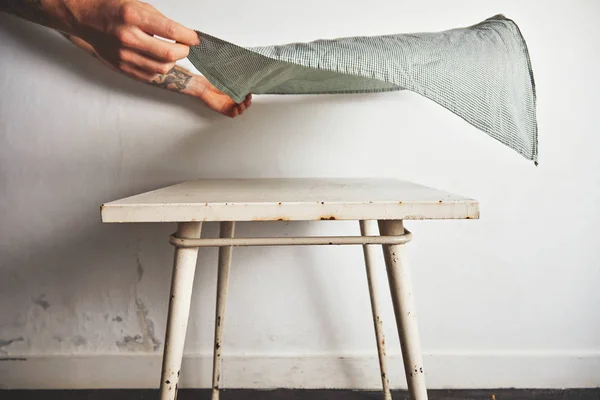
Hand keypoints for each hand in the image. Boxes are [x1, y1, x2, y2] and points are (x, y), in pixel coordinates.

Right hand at [57, 0, 199, 80]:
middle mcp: (127, 36)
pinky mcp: (121, 66)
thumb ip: (161, 22)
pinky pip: (149, 75)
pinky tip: (157, 59)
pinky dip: (159, 69)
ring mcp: (123, 54)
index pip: (170, 30)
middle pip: (169, 54)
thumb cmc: (113, 9)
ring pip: (161, 68)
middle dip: (184, 51)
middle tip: (185, 46)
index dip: (188, 36)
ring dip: (172, 61)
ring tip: (170, 52)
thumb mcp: (138, 5)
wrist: (85, 18)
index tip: (195, 38)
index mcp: (133, 16)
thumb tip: (184, 35)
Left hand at [196, 76, 251, 117]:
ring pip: (240, 110)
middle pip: (245, 104)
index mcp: (235, 93)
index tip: (249, 93)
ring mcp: (229, 105)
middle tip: (246, 98)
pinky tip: (237, 107)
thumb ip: (237, 85)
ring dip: (243, 107)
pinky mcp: (224, 110)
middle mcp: (232, 100)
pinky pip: (233, 114)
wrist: (204, 87)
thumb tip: (246, 84)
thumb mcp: (228, 82)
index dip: (249, 96)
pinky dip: (236, 111)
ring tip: (242, 102)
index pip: (246, 97)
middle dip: (247, 102)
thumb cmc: (214, 82)